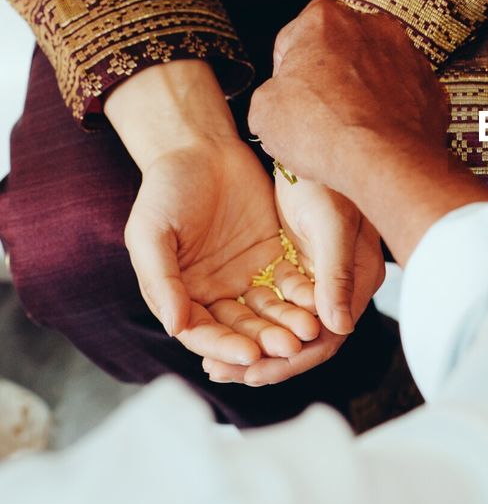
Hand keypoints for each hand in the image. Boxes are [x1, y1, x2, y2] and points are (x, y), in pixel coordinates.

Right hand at [107, 61, 319, 365]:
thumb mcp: (152, 233)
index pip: (203, 333)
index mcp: (181, 295)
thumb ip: (162, 280)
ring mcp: (247, 276)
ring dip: (288, 324)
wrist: (200, 147)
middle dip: (265, 341)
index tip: (250, 355)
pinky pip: (291, 282)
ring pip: (270, 310)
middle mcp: (216, 293)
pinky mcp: (275, 255)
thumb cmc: (166, 189)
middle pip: (242, 329)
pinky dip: (303, 295)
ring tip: (309, 332)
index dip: (225, 347)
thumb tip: (175, 327)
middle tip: (291, 348)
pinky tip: (319, 303)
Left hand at [202, 178, 385, 386]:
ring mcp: (315, 276)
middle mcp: (340, 285)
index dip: (290, 360)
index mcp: (359, 279)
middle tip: (218, 371)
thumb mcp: (332, 223)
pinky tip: (212, 326)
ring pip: (280, 324)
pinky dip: (244, 318)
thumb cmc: (327, 176)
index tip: (252, 371)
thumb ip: (337, 274)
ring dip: (248, 342)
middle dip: (262, 359)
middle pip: (301, 339)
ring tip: (209, 358)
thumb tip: (338, 328)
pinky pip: (267, 303)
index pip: (327, 337)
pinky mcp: (292, 264)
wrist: (308, 137)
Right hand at [249, 0, 487, 263]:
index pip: (292, 39)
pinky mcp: (430, 85)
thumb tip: (275, 103)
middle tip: (315, 114)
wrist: (387, 163)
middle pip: (337, 52)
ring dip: (360, 93)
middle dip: (327, 78)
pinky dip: (391, 110)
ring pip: (373, 71)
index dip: (285, 73)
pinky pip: (402, 94)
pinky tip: (374, 135)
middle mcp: (371, 27)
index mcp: (324, 18)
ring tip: (346, 129)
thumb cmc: (329, 132)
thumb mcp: (264, 111)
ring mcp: (406, 54)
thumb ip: (269, 92)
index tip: (287, 95)